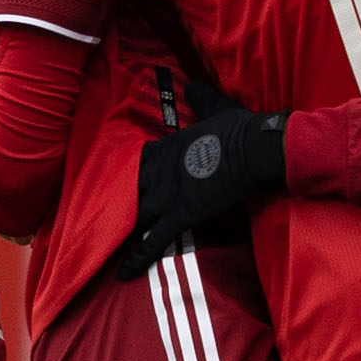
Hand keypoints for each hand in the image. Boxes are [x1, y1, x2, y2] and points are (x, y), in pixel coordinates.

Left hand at [103, 105, 288, 281]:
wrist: (255, 149)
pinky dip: (137, 259)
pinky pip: (153, 241)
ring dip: (123, 232)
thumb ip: (201, 99)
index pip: (135, 162)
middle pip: (128, 192)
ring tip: (107, 248)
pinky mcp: (181, 215)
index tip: (121, 183)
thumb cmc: (239, 129)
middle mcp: (159, 172)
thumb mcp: (217, 107)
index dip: (128, 174)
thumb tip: (194, 87)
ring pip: (134, 218)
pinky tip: (123, 274)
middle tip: (105, 220)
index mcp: (165, 148)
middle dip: (118, 205)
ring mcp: (167, 195)